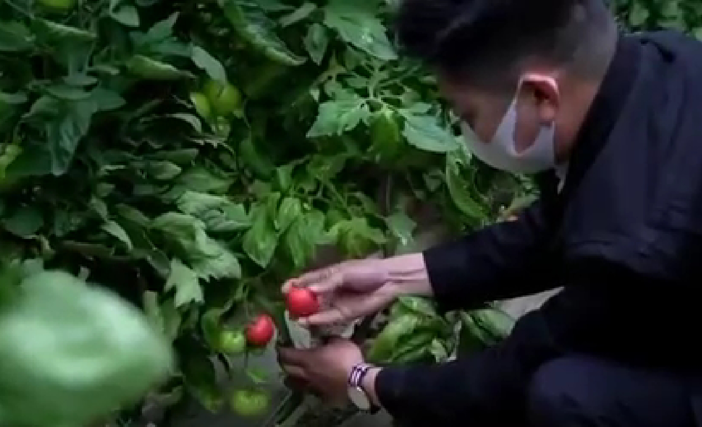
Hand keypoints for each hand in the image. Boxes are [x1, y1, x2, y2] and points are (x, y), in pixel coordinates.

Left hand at [277, 338, 364, 403]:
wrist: (358, 381)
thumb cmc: (347, 358)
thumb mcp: (339, 341)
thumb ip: (327, 339)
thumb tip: (322, 337)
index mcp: (307, 359)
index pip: (286, 355)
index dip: (281, 350)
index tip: (280, 346)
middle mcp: (305, 374)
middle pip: (286, 370)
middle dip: (284, 363)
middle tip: (286, 358)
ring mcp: (313, 387)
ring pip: (295, 384)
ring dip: (292, 378)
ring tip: (295, 374)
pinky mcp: (322, 397)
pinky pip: (310, 392)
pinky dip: (309, 387)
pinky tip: (313, 385)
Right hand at [282, 259, 396, 326]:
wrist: (388, 282)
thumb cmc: (366, 271)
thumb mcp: (344, 272)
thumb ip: (327, 282)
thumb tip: (310, 290)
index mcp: (327, 276)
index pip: (307, 281)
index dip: (294, 285)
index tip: (283, 289)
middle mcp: (329, 291)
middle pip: (309, 298)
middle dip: (297, 303)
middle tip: (286, 307)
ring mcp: (336, 303)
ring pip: (317, 311)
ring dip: (305, 315)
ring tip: (295, 318)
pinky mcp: (345, 315)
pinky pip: (329, 319)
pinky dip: (318, 321)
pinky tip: (308, 321)